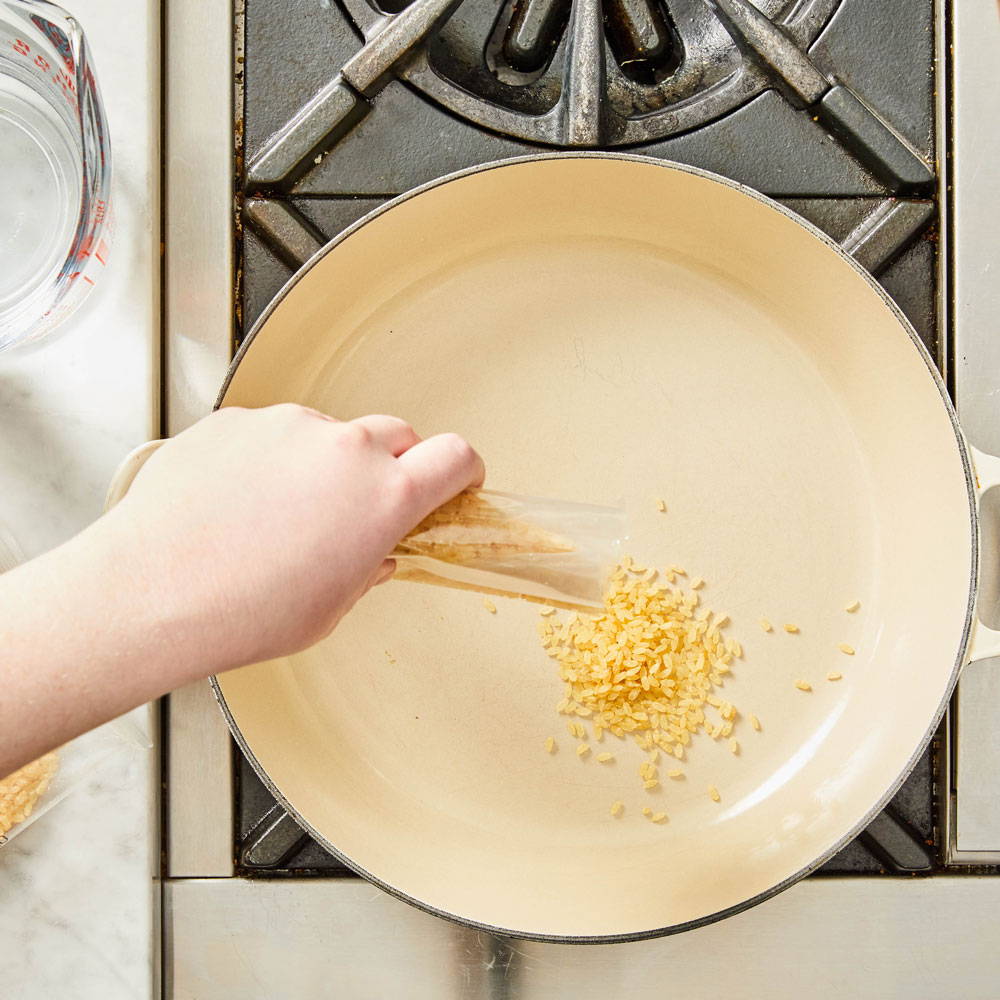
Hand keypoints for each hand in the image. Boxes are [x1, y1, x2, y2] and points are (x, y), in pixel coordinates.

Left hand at [103, 404, 484, 671]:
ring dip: (325, 464)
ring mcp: (288, 427)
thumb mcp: (329, 608)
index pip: (455, 456)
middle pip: (397, 434)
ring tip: (279, 516)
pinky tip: (240, 504)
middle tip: (362, 507)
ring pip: (330, 434)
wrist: (150, 592)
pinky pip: (274, 433)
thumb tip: (374, 553)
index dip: (464, 469)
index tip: (458, 480)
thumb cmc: (241, 613)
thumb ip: (367, 568)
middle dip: (393, 466)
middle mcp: (344, 449)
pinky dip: (272, 460)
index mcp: (383, 497)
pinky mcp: (238, 420)